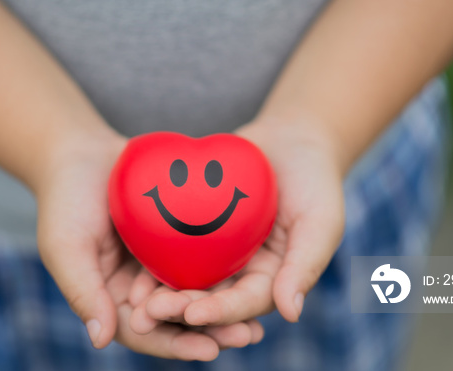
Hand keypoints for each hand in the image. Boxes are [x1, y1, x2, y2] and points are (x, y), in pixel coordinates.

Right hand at [35, 129, 263, 359]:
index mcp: (113, 301)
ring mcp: (159, 264)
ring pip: (196, 293)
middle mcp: (139, 289)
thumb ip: (83, 292)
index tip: (208, 351)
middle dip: (212, 331)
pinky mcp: (176, 240)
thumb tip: (101, 341)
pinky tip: (257, 272)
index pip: (146, 333)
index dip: (175, 344)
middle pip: (178, 319)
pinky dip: (227, 270)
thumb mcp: (66, 247)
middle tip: (247, 336)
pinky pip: (204, 258)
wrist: (81, 153)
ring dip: (226, 307)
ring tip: (260, 318)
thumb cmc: (66, 201)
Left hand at [130, 117, 345, 329]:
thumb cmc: (314, 180)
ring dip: (161, 293)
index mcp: (271, 280)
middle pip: (209, 298)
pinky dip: (154, 258)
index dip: (220, 311)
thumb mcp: (320, 221)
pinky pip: (174, 246)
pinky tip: (132, 264)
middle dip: (180, 309)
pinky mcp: (197, 229)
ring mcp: (218, 252)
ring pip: (187, 278)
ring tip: (134, 301)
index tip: (192, 314)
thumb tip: (290, 312)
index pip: (245, 303)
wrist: (290, 139)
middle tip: (149, 314)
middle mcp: (241, 273)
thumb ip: (305, 266)